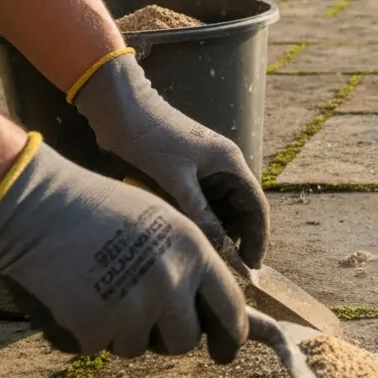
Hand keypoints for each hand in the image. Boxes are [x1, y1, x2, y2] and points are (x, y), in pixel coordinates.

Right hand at [0, 137, 247, 360]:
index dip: (232, 333)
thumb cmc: (98, 208)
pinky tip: (73, 297)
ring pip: (138, 347)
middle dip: (166, 337)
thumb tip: (206, 307)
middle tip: (140, 316)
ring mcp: (134, 307)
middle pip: (185, 340)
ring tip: (98, 290)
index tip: (228, 350)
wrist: (36, 204)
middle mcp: (171, 282)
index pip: (230, 306)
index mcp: (193, 251)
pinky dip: (85, 332)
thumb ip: (187, 262)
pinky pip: (98, 347)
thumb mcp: (161, 222)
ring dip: (121, 332)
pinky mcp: (95, 326)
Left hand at [72, 51, 268, 267]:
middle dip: (236, 238)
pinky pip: (200, 205)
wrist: (120, 109)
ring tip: (206, 256)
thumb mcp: (175, 179)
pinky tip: (189, 238)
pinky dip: (198, 221)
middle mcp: (223, 168)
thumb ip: (199, 212)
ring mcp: (205, 172)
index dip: (258, 237)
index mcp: (230, 163)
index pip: (256, 206)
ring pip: (219, 210)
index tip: (253, 266)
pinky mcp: (186, 175)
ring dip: (215, 231)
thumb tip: (218, 247)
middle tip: (225, 268)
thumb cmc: (150, 137)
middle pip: (240, 211)